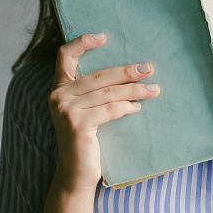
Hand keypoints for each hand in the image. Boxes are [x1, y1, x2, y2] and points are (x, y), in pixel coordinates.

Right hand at [47, 34, 160, 191]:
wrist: (75, 175)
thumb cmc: (84, 138)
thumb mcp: (83, 109)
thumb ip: (92, 90)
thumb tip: (128, 69)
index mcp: (58, 87)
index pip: (65, 55)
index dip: (83, 42)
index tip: (104, 37)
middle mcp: (58, 95)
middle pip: (99, 75)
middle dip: (127, 71)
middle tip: (150, 68)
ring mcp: (66, 110)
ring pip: (109, 92)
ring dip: (135, 90)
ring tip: (154, 89)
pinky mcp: (77, 124)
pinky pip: (110, 109)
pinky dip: (127, 107)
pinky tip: (137, 107)